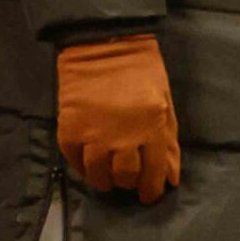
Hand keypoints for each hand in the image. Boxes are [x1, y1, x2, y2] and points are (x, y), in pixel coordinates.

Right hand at [56, 34, 181, 203]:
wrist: (104, 44)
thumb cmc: (142, 71)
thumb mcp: (165, 102)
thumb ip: (168, 140)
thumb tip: (170, 176)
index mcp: (152, 126)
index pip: (153, 171)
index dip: (151, 189)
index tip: (149, 196)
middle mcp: (122, 135)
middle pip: (125, 176)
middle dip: (129, 183)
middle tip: (128, 181)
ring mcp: (93, 133)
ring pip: (98, 174)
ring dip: (105, 181)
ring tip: (108, 179)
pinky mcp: (69, 129)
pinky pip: (74, 160)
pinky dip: (82, 168)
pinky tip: (89, 166)